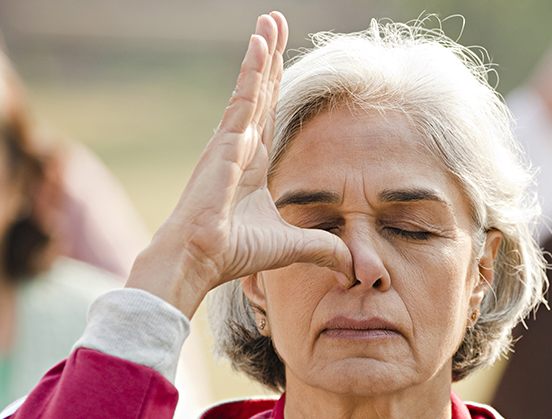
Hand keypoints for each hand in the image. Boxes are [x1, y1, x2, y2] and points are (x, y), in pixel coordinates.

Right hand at [127, 12, 350, 317]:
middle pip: (261, 91)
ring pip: (252, 88)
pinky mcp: (225, 143)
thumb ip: (321, 246)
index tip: (281, 54)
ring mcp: (230, 141)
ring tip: (270, 22)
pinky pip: (244, 100)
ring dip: (263, 54)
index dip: (276, 82)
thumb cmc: (234, 253)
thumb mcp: (291, 245)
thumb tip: (350, 262)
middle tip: (275, 22)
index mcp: (253, 162)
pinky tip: (260, 44)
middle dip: (270, 56)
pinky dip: (252, 72)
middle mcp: (241, 145)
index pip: (270, 112)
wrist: (202, 259)